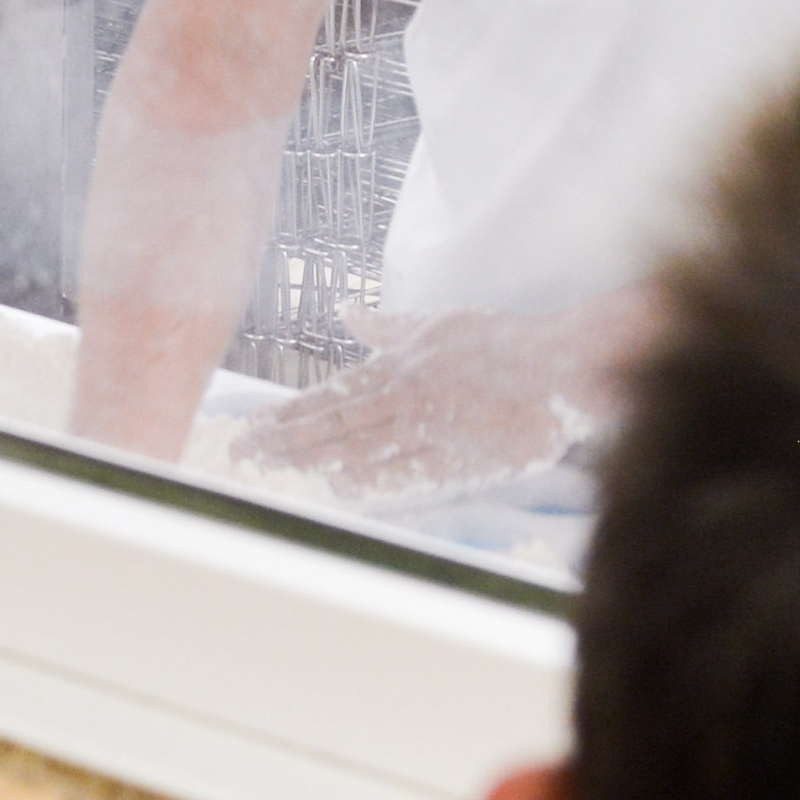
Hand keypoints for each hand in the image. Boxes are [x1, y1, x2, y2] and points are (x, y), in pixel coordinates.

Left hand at [219, 295, 643, 509]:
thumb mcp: (438, 323)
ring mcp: (430, 429)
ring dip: (313, 459)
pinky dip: (372, 479)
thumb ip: (388, 326)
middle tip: (242, 454)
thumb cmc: (500, 344)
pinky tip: (339, 487)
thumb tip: (347, 312)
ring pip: (360, 446)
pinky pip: (407, 471)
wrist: (556, 368)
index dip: (287, 413)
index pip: (330, 394)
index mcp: (398, 365)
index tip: (251, 426)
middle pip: (333, 423)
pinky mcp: (458, 458)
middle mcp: (405, 397)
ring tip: (274, 470)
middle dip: (283, 440)